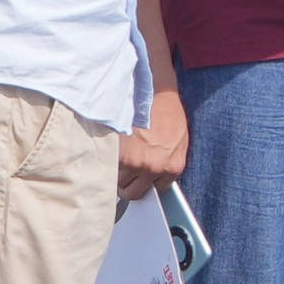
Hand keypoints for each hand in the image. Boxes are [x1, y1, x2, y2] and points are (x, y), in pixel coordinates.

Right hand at [117, 86, 188, 201]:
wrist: (155, 90)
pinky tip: (112, 147)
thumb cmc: (166, 111)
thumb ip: (167, 161)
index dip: (143, 184)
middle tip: (123, 169)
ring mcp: (135, 162)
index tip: (138, 179)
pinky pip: (107, 167)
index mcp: (172, 166)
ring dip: (115, 170)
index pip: (154, 191)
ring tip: (119, 152)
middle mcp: (154, 168)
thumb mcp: (178, 140)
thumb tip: (154, 179)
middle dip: (126, 183)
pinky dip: (106, 160)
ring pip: (116, 181)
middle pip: (132, 192)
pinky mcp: (118, 154)